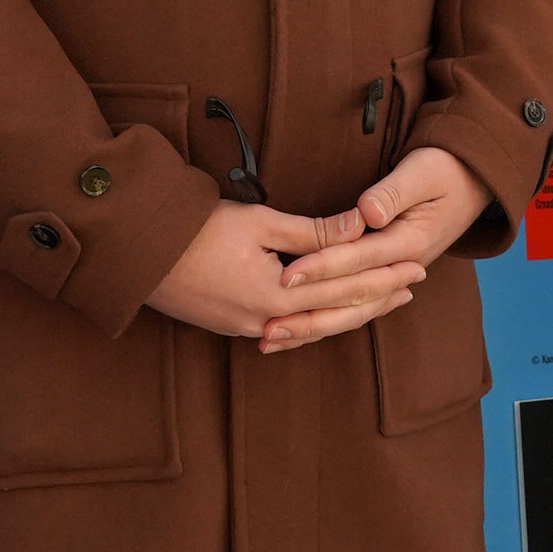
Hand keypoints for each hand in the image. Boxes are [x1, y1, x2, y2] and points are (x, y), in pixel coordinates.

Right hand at [145, 199, 419, 348]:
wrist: (135, 255)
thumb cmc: (194, 231)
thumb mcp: (258, 222)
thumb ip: (313, 231)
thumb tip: (361, 227)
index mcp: (278, 297)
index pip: (347, 287)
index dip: (385, 275)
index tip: (416, 263)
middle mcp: (267, 322)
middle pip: (336, 313)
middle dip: (378, 297)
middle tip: (414, 285)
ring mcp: (247, 328)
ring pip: (314, 326)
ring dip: (350, 313)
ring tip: (381, 302)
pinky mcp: (231, 326)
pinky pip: (288, 330)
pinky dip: (317, 322)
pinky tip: (329, 317)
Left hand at [268, 146, 487, 352]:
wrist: (474, 180)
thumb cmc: (445, 168)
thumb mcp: (422, 171)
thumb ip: (392, 193)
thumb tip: (367, 214)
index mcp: (409, 243)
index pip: (357, 259)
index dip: (320, 267)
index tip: (287, 276)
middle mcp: (403, 266)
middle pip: (350, 295)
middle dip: (307, 311)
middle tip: (268, 325)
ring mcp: (397, 275)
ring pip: (351, 309)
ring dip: (312, 325)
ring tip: (274, 338)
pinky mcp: (388, 274)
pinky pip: (355, 304)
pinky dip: (326, 318)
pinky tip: (299, 330)